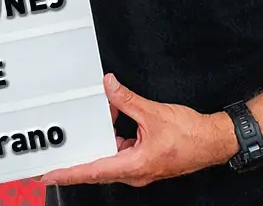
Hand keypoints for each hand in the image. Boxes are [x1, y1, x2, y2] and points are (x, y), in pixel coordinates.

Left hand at [39, 74, 236, 187]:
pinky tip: (113, 119)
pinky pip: (121, 151)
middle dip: (76, 159)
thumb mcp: (153, 113)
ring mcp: (140, 168)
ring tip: (91, 120)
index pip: (92, 171)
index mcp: (134, 166)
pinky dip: (114, 137)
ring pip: (109, 157)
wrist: (214, 141)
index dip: (68, 173)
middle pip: (96, 168)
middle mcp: (134, 172)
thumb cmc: (191, 135)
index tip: (48, 175)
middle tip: (52, 157)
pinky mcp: (145, 161)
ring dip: (100, 140)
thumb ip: (126, 100)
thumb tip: (109, 86)